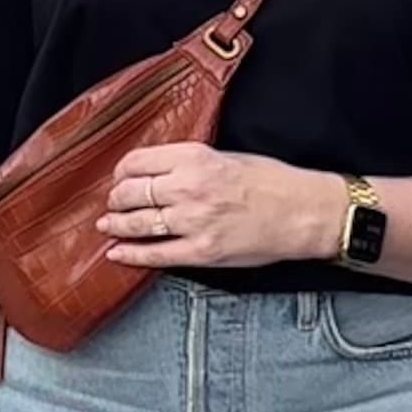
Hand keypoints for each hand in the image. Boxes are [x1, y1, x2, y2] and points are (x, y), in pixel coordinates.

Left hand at [102, 145, 332, 270]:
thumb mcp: (227, 156)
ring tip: (108, 225)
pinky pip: (155, 254)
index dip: (122, 172)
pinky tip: (118, 253)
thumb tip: (157, 173)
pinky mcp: (201, 251)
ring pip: (137, 223)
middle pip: (131, 192)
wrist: (303, 212)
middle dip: (116, 199)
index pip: (138, 162)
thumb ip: (190, 164)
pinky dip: (131, 255)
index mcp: (196, 158)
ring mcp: (193, 222)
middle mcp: (189, 188)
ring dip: (117, 225)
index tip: (121, 177)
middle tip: (114, 203)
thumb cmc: (272, 182)